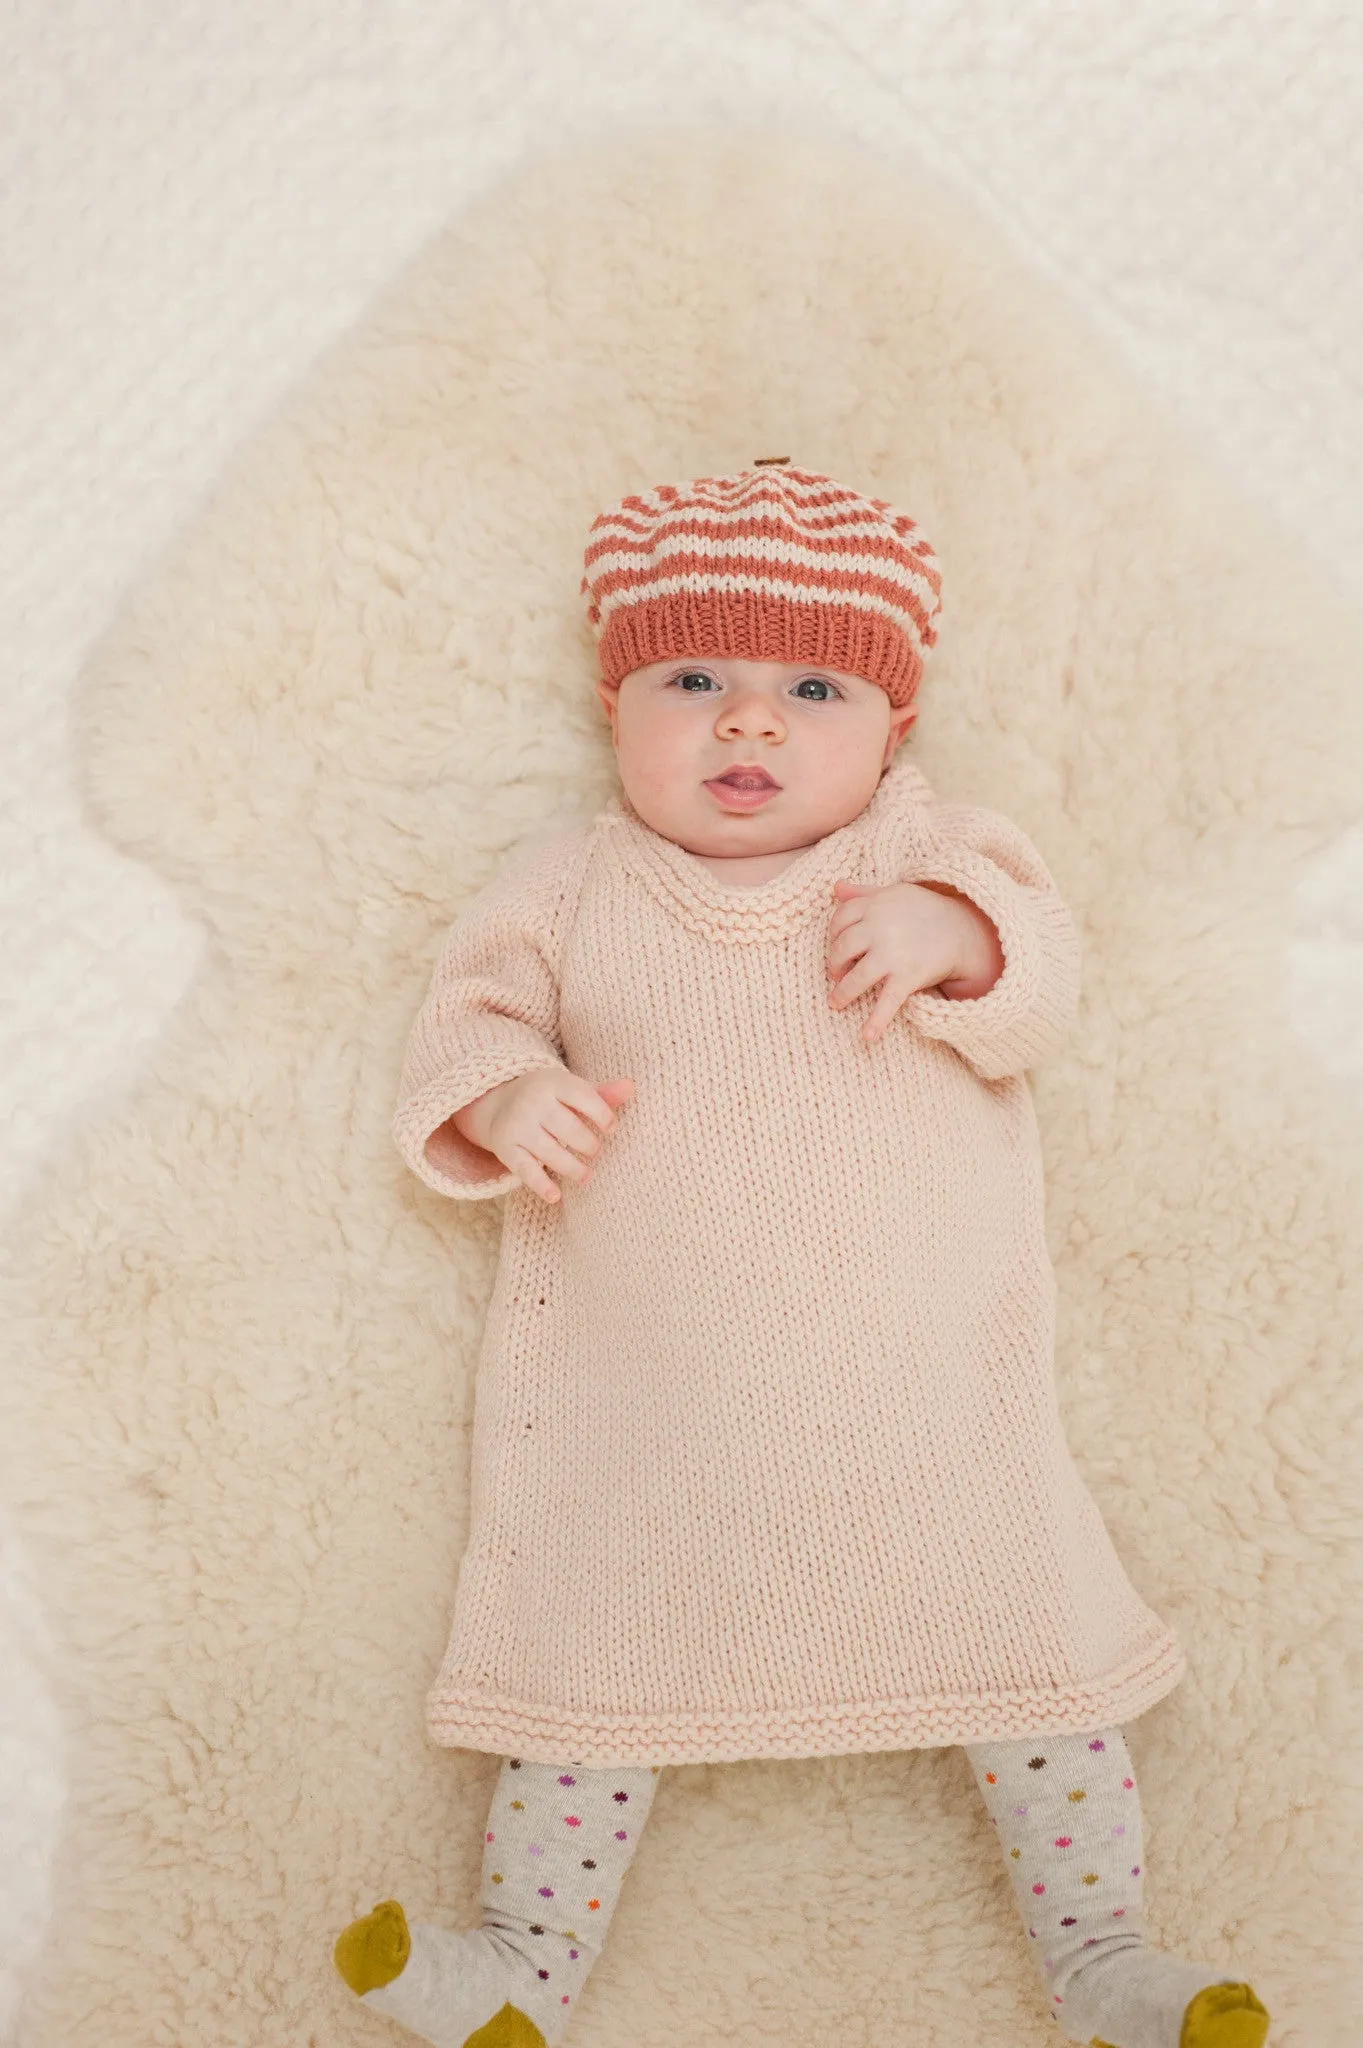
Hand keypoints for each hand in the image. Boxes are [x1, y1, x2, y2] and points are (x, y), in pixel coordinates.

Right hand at [451, 1068, 634, 1203]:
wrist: (498, 1102)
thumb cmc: (549, 1098)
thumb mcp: (571, 1090)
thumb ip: (601, 1094)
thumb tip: (631, 1087)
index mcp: (552, 1083)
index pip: (582, 1096)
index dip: (602, 1114)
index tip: (611, 1129)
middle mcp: (532, 1102)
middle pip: (568, 1128)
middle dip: (588, 1144)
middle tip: (595, 1151)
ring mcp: (518, 1126)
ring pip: (550, 1152)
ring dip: (573, 1168)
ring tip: (587, 1176)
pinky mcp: (507, 1148)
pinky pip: (525, 1170)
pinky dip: (541, 1185)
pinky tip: (556, 1196)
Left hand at [826, 879, 1003, 1041]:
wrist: (962, 930)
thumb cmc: (923, 911)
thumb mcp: (895, 895)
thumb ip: (864, 892)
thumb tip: (836, 887)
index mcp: (876, 906)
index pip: (841, 918)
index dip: (834, 935)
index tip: (836, 946)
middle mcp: (881, 928)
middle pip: (843, 948)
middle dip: (834, 964)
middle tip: (836, 974)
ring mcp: (894, 954)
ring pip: (857, 977)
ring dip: (843, 993)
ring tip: (835, 1002)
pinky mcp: (908, 976)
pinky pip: (888, 1001)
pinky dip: (877, 1021)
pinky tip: (867, 1037)